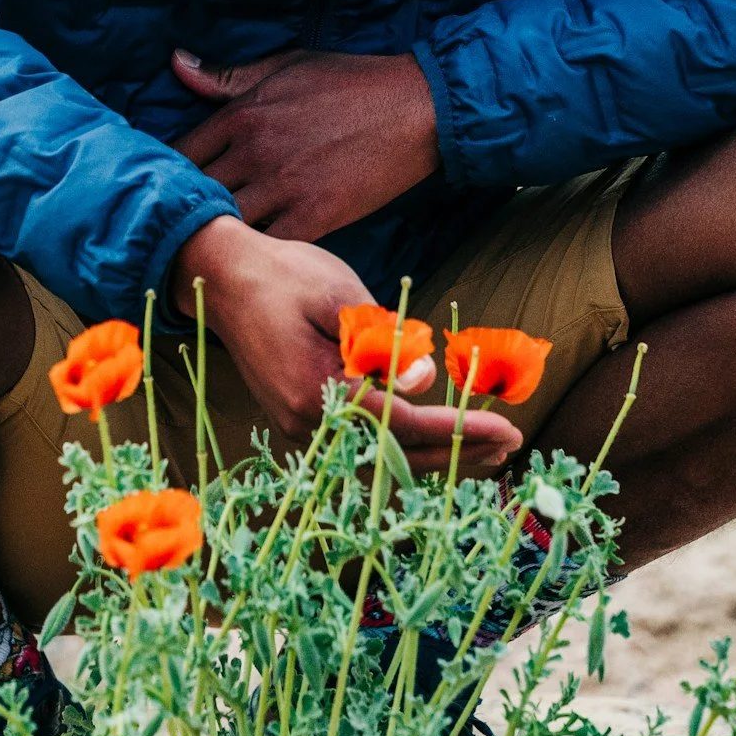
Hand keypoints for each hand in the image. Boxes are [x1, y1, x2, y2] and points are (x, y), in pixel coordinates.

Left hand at [171, 49, 440, 242]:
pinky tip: (253, 259)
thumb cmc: (351, 82)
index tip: (171, 190)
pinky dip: (257, 254)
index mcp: (242, 115)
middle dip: (187, 211)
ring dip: (220, 236)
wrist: (416, 108)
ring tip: (214, 248)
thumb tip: (176, 64)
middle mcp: (254, 151)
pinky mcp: (314, 215)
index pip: (180, 154)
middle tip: (184, 229)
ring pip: (227, 224)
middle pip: (196, 194)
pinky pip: (268, 246)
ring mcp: (282, 186)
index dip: (170, 176)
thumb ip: (228, 77)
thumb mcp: (286, 65)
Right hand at [173, 217, 520, 472]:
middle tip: (512, 444)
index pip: (406, 423)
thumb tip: (425, 381)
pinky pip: (362, 449)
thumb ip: (385, 343)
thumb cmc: (287, 276)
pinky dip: (404, 450)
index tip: (507, 428)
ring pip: (380, 460)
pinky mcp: (302, 422)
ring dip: (436, 458)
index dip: (461, 429)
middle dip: (459, 453)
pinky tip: (439, 444)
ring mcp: (302, 428)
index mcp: (320, 390)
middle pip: (397, 455)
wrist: (224, 280)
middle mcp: (310, 423)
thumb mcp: (343, 296)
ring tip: (487, 452)